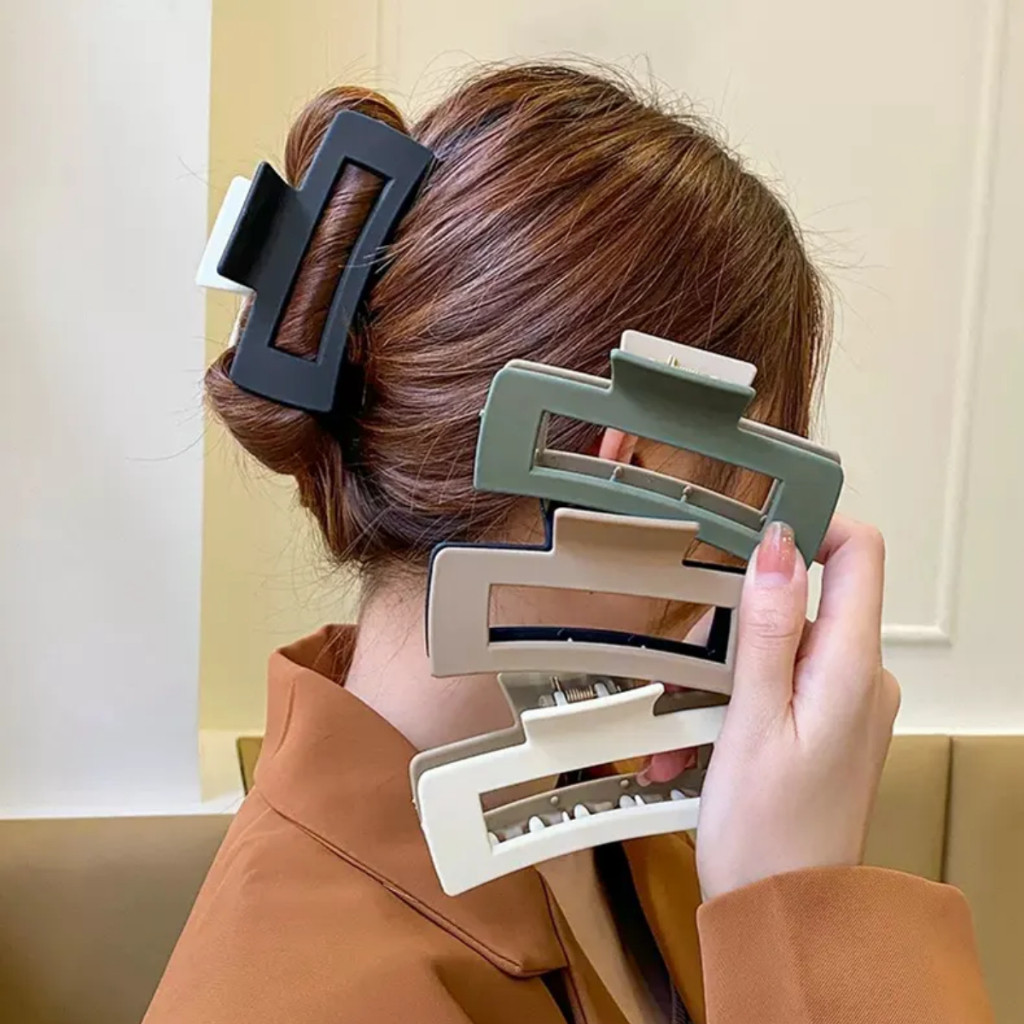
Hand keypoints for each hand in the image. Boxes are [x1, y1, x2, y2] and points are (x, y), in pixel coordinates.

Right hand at [694, 516, 899, 899]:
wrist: (783, 916)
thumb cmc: (768, 837)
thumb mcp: (751, 723)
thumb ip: (766, 630)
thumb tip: (778, 549)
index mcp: (850, 669)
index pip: (858, 553)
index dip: (811, 524)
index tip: (753, 525)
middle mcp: (859, 679)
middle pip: (802, 598)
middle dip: (735, 620)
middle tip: (692, 662)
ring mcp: (843, 703)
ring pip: (778, 645)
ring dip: (722, 674)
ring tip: (685, 727)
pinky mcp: (824, 726)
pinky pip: (777, 685)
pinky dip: (732, 702)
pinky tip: (697, 745)